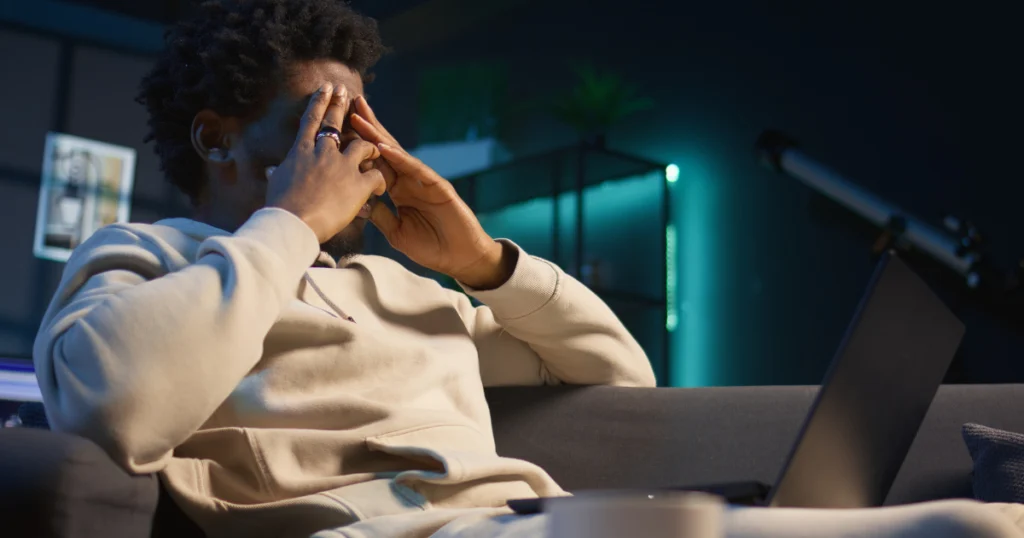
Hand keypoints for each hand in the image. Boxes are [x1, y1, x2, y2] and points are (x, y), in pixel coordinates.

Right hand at [266, 84, 385, 243]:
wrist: (292, 222)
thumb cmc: (280, 208)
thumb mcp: (276, 185)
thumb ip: (277, 173)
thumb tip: (269, 170)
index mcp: (300, 152)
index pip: (310, 122)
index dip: (318, 102)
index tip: (325, 88)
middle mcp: (322, 153)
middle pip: (334, 123)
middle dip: (339, 104)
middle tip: (345, 89)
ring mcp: (342, 166)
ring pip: (362, 146)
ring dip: (370, 147)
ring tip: (375, 148)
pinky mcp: (358, 183)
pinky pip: (376, 174)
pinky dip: (380, 180)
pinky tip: (379, 188)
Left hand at [350, 97, 512, 288]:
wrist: (460, 258)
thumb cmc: (431, 247)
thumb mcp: (396, 232)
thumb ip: (380, 215)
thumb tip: (358, 202)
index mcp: (398, 191)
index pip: (374, 164)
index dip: (357, 147)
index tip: (336, 131)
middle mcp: (408, 181)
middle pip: (383, 149)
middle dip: (366, 128)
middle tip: (348, 104)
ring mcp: (423, 181)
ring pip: (397, 153)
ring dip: (377, 135)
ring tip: (359, 116)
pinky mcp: (438, 186)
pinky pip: (415, 170)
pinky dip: (399, 158)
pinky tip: (383, 147)